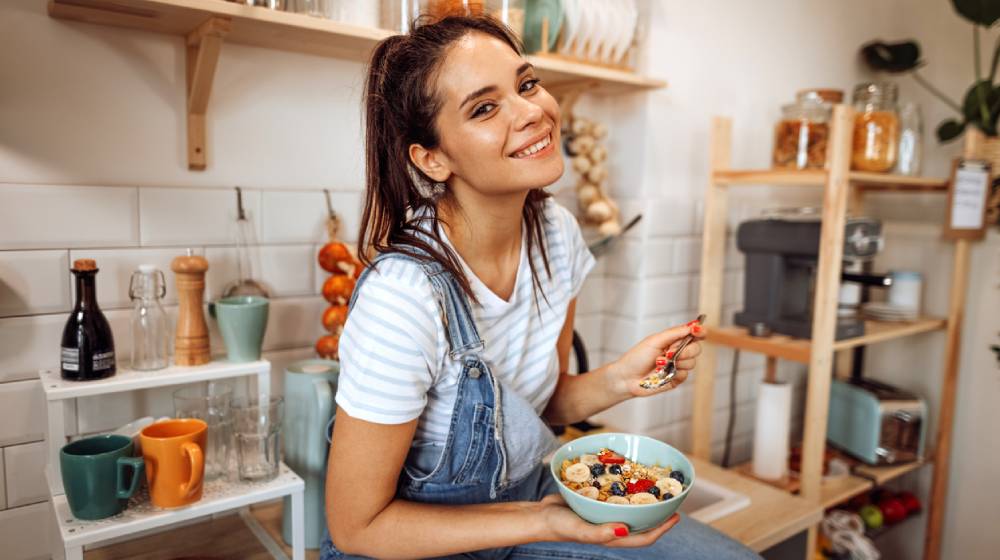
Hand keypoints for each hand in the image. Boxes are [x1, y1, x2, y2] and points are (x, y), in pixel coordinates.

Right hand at [537, 494, 679, 546]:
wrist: (538, 515)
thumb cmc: (558, 526)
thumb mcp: (579, 530)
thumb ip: (600, 532)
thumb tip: (625, 528)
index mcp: (612, 535)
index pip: (643, 536)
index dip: (661, 529)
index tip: (676, 516)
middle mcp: (611, 524)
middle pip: (640, 520)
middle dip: (657, 511)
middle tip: (670, 496)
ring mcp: (603, 512)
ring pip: (628, 505)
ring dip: (641, 497)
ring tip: (654, 483)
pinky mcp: (594, 500)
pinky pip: (613, 493)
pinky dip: (622, 485)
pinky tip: (626, 473)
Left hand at [608, 321, 704, 397]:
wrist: (627, 377)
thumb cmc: (637, 357)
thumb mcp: (654, 340)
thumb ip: (674, 333)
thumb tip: (691, 326)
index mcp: (673, 340)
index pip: (693, 334)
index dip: (700, 332)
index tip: (697, 331)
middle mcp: (678, 352)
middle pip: (696, 349)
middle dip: (686, 350)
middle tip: (669, 352)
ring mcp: (678, 366)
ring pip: (692, 363)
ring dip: (676, 362)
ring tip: (659, 363)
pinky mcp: (676, 379)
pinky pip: (685, 375)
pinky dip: (674, 373)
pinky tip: (661, 373)